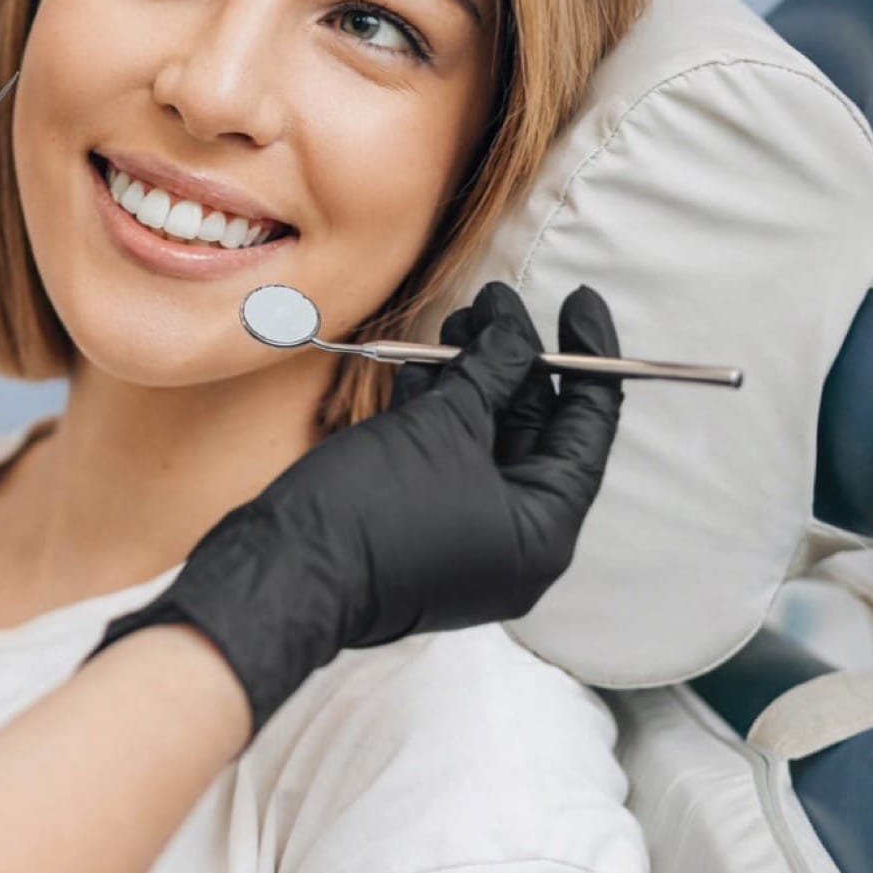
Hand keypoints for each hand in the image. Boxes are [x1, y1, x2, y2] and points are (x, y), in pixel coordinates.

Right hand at [94, 282, 624, 735]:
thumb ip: (493, 371)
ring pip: (483, 443)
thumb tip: (517, 330)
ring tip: (457, 320)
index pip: (588, 431)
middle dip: (514, 362)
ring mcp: (463, 540)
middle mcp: (513, 543)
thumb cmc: (373, 512)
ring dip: (472, 379)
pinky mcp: (419, 531)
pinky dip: (438, 414)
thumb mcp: (444, 427)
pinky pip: (445, 462)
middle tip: (494, 303)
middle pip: (534, 434)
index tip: (580, 300)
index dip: (589, 357)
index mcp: (544, 532)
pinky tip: (422, 364)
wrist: (283, 572)